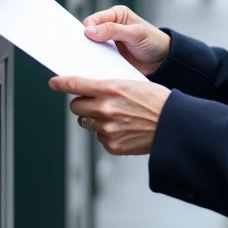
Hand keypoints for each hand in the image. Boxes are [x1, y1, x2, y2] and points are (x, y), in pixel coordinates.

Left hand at [49, 75, 170, 155]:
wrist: (174, 126)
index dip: (61, 83)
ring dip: (96, 119)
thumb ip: (110, 87)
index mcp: (111, 88)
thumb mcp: (134, 84)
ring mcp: (107, 128)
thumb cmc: (159, 102)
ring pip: (87, 122)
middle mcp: (105, 108)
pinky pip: (99, 137)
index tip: (53, 82)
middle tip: (94, 103)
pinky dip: (107, 134)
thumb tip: (93, 89)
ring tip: (117, 118)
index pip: (76, 84)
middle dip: (82, 104)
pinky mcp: (111, 145)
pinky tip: (124, 129)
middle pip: (76, 106)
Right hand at [82, 5, 170, 75]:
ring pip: (91, 45)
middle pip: (89, 32)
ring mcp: (109, 41)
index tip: (87, 40)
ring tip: (89, 60)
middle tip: (85, 51)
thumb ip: (113, 30)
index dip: (87, 29)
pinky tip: (96, 66)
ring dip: (91, 52)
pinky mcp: (110, 54)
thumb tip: (89, 30)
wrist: (162, 61)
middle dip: (87, 41)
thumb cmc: (153, 42)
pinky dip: (96, 60)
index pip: (93, 20)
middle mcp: (110, 26)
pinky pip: (97, 57)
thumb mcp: (135, 33)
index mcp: (116, 15)